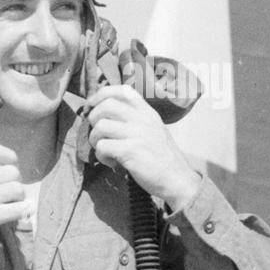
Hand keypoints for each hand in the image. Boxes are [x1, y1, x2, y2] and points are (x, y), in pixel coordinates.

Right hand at [0, 143, 30, 251]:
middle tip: (10, 190)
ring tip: (13, 203)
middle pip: (12, 171)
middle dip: (15, 180)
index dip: (9, 156)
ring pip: (18, 189)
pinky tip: (21, 213)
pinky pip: (19, 209)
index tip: (11, 163)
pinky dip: (24, 210)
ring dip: (19, 197)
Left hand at [86, 67, 201, 209]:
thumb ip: (135, 119)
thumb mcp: (154, 129)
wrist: (177, 179)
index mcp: (148, 112)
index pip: (123, 90)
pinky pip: (102, 147)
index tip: (92, 105)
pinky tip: (112, 162)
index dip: (101, 95)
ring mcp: (137, 134)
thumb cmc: (162, 157)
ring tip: (106, 151)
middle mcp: (143, 119)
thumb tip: (105, 112)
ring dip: (95, 140)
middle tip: (98, 134)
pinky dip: (101, 156)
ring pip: (100, 126)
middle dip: (93, 119)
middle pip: (106, 105)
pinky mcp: (130, 151)